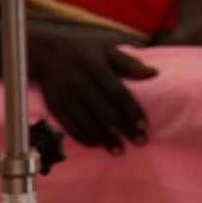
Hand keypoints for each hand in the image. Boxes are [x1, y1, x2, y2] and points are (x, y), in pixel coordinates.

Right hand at [30, 30, 155, 151]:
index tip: (144, 126)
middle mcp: (81, 84)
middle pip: (105, 112)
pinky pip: (71, 128)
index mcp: (96, 68)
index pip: (118, 93)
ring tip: (120, 151)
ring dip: (105, 140)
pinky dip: (86, 139)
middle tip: (141, 142)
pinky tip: (98, 144)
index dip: (132, 111)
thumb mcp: (107, 51)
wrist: (46, 54)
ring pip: (88, 124)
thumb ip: (130, 64)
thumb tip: (154, 73)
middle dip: (124, 130)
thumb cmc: (84, 53)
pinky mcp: (56, 108)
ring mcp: (67, 98)